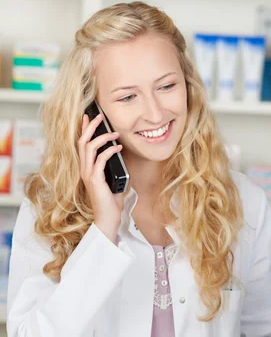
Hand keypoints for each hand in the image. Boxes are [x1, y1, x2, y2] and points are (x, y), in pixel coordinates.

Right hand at [79, 113, 124, 242]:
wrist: (107, 219)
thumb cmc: (110, 203)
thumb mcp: (112, 182)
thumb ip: (112, 170)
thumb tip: (121, 157)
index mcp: (86, 169)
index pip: (82, 145)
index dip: (84, 130)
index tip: (88, 117)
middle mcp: (84, 170)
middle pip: (83, 142)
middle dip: (90, 127)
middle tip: (99, 117)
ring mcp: (88, 175)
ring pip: (89, 148)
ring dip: (102, 137)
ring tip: (114, 133)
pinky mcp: (95, 180)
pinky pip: (100, 160)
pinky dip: (110, 151)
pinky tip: (118, 148)